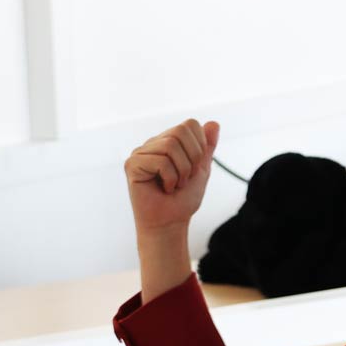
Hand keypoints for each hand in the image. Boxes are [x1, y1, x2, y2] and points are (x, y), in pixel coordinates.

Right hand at [126, 119, 219, 236]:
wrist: (170, 223)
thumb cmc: (183, 200)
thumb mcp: (201, 170)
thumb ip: (207, 147)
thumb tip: (214, 123)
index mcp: (168, 141)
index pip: (190, 124)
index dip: (199, 147)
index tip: (194, 169)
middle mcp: (153, 144)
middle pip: (180, 131)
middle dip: (192, 159)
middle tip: (184, 179)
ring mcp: (140, 153)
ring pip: (171, 145)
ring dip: (181, 171)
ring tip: (175, 185)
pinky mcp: (132, 164)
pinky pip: (160, 161)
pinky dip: (170, 178)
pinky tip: (164, 189)